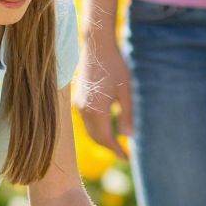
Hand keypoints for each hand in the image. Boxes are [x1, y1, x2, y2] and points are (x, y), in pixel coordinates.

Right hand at [73, 33, 131, 157]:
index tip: (127, 158)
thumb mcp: (126, 91)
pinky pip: (86, 121)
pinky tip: (107, 128)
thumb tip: (128, 137)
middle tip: (125, 154)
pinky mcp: (78, 98)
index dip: (117, 151)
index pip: (106, 139)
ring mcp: (78, 104)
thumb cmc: (115, 66)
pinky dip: (96, 129)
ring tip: (118, 144)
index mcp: (96, 109)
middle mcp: (84, 109)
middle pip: (96, 138)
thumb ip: (127, 115)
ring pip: (90, 130)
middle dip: (110, 148)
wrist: (97, 46)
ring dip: (102, 139)